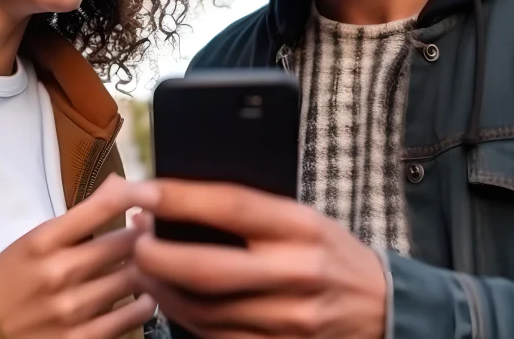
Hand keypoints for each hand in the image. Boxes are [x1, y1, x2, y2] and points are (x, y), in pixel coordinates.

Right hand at [0, 174, 156, 338]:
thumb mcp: (37, 238)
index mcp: (43, 241)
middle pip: (127, 243)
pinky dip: (144, 302)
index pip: (102, 208)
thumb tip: (121, 183)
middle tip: (153, 231)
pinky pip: (132, 316)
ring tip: (150, 262)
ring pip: (134, 279)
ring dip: (148, 268)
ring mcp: (70, 309)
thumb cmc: (14, 276)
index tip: (154, 193)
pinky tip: (142, 295)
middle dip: (146, 233)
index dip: (137, 194)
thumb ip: (82, 214)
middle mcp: (58, 273)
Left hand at [129, 180, 386, 338]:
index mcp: (302, 228)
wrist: (381, 308)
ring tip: (142, 265)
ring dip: (162, 289)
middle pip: (208, 269)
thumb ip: (254, 212)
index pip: (233, 207)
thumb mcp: (304, 218)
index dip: (182, 198)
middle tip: (132, 239)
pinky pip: (217, 336)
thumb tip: (183, 200)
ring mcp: (287, 318)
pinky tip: (169, 297)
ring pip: (204, 311)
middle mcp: (295, 273)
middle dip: (157, 256)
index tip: (144, 190)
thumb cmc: (332, 252)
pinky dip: (184, 317)